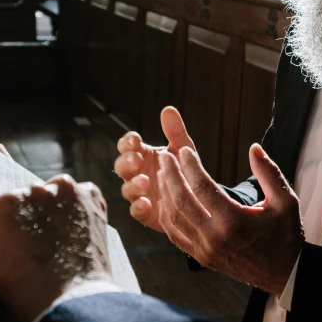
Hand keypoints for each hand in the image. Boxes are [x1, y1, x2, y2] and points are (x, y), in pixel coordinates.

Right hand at [0, 175, 110, 321]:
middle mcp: (33, 189)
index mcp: (2, 205)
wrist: (71, 300)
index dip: (1, 231)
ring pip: (54, 191)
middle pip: (26, 199)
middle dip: (28, 217)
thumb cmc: (26, 291)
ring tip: (58, 236)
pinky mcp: (90, 196)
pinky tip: (77, 229)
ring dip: (53, 207)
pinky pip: (82, 193)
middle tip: (36, 242)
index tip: (10, 244)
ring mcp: (65, 190)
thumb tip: (0, 237)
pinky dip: (79, 207)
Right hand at [114, 106, 195, 230]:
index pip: (127, 146)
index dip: (127, 142)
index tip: (136, 140)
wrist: (200, 197)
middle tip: (136, 159)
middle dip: (126, 162)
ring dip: (133, 184)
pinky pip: (136, 211)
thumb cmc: (186, 168)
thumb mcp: (183, 148)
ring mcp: (141, 193)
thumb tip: (168, 109)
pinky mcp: (147, 213)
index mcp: (144, 155)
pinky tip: (146, 203)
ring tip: (145, 181)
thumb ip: (175, 131)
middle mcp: (138, 173)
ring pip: (127, 189)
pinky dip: (138, 207)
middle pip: (121, 166)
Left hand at [158, 143, 303, 295]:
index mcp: (234, 221)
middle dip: (170, 175)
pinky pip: (175, 235)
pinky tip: (165, 200)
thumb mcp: (286, 200)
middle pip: (181, 201)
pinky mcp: (202, 257)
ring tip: (162, 173)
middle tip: (164, 156)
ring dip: (165, 193)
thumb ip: (269, 172)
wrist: (283, 273)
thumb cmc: (285, 234)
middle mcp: (215, 237)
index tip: (183, 150)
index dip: (190, 165)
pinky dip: (166, 216)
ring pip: (173, 218)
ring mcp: (205, 250)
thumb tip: (254, 147)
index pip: (202, 187)